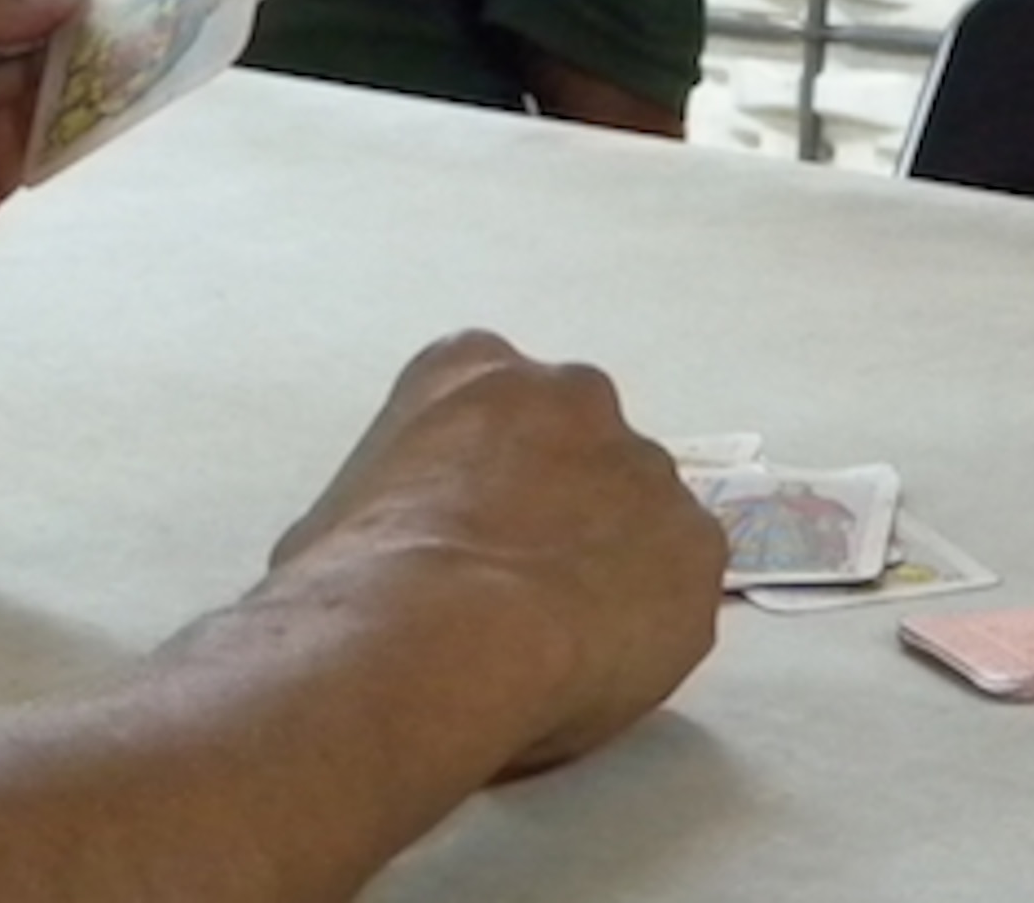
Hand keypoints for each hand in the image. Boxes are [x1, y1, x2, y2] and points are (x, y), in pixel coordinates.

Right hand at [266, 331, 724, 771]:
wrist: (430, 633)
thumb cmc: (351, 581)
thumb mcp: (337, 516)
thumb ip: (399, 508)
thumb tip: (394, 562)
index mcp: (470, 369)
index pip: (490, 406)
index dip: (481, 479)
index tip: (463, 537)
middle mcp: (572, 393)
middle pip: (579, 449)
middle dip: (559, 509)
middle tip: (516, 590)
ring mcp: (645, 465)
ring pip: (638, 517)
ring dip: (610, 564)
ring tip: (555, 643)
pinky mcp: (697, 544)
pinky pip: (678, 588)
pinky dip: (648, 625)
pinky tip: (594, 665)